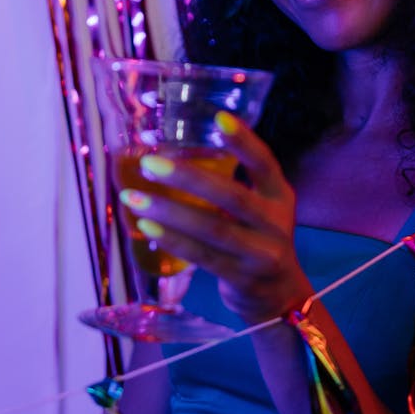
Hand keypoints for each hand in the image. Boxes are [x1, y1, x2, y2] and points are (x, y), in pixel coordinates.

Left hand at [129, 111, 311, 324]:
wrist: (280, 295)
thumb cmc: (258, 239)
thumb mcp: (261, 208)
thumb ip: (233, 184)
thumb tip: (174, 154)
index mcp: (279, 195)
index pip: (264, 163)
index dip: (244, 141)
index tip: (219, 118)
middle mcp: (275, 222)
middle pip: (232, 196)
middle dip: (187, 178)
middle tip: (149, 164)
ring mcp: (262, 253)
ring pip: (213, 228)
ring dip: (169, 212)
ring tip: (134, 198)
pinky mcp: (243, 278)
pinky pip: (203, 257)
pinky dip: (173, 240)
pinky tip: (146, 228)